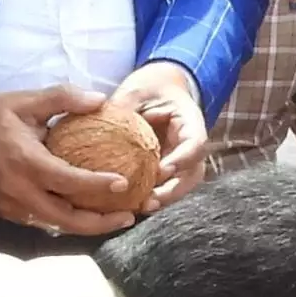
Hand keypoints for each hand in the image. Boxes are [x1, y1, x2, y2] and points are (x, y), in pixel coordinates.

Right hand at [0, 86, 145, 236]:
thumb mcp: (26, 100)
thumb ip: (65, 98)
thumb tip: (102, 100)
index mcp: (25, 162)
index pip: (70, 182)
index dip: (99, 186)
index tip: (124, 184)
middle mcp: (17, 191)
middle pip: (67, 219)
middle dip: (100, 222)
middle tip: (128, 215)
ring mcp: (9, 206)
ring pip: (54, 225)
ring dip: (84, 225)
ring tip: (112, 218)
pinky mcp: (3, 211)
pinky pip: (40, 221)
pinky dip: (63, 220)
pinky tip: (82, 213)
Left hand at [110, 60, 211, 206]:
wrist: (158, 90)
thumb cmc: (149, 87)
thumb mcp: (136, 90)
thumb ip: (124, 106)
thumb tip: (99, 118)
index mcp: (190, 121)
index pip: (196, 143)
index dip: (183, 159)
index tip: (163, 170)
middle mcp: (190, 145)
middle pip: (192, 173)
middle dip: (173, 191)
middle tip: (150, 201)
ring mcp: (182, 160)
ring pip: (181, 186)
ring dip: (164, 200)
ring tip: (141, 208)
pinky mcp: (168, 170)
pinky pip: (163, 186)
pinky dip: (151, 196)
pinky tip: (129, 207)